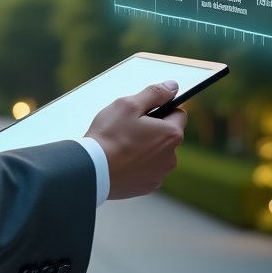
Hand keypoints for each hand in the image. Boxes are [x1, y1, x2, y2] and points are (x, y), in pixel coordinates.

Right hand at [85, 81, 187, 199]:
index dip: (162, 108)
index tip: (144, 112)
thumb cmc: (109, 136)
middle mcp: (171, 157)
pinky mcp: (148, 186)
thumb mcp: (129, 105)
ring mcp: (160, 174)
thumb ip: (154, 94)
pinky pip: (148, 169)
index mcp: (170, 134)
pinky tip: (121, 159)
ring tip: (122, 145)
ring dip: (146, 147)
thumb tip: (172, 87)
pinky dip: (138, 163)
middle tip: (128, 127)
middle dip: (153, 129)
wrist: (92, 169)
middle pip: (167, 135)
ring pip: (157, 153)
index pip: (178, 114)